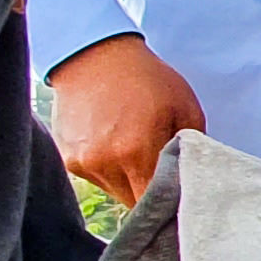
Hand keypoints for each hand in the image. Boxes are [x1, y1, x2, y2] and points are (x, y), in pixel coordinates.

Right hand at [48, 34, 204, 206]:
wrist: (94, 55)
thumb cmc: (146, 78)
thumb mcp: (185, 108)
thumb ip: (192, 151)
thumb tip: (193, 181)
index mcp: (136, 153)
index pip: (154, 204)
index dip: (168, 205)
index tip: (178, 197)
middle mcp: (104, 163)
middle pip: (134, 203)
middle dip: (150, 193)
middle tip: (160, 170)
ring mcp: (82, 162)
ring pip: (115, 192)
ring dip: (128, 181)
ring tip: (133, 148)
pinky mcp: (68, 158)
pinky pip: (96, 178)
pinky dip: (108, 169)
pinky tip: (113, 142)